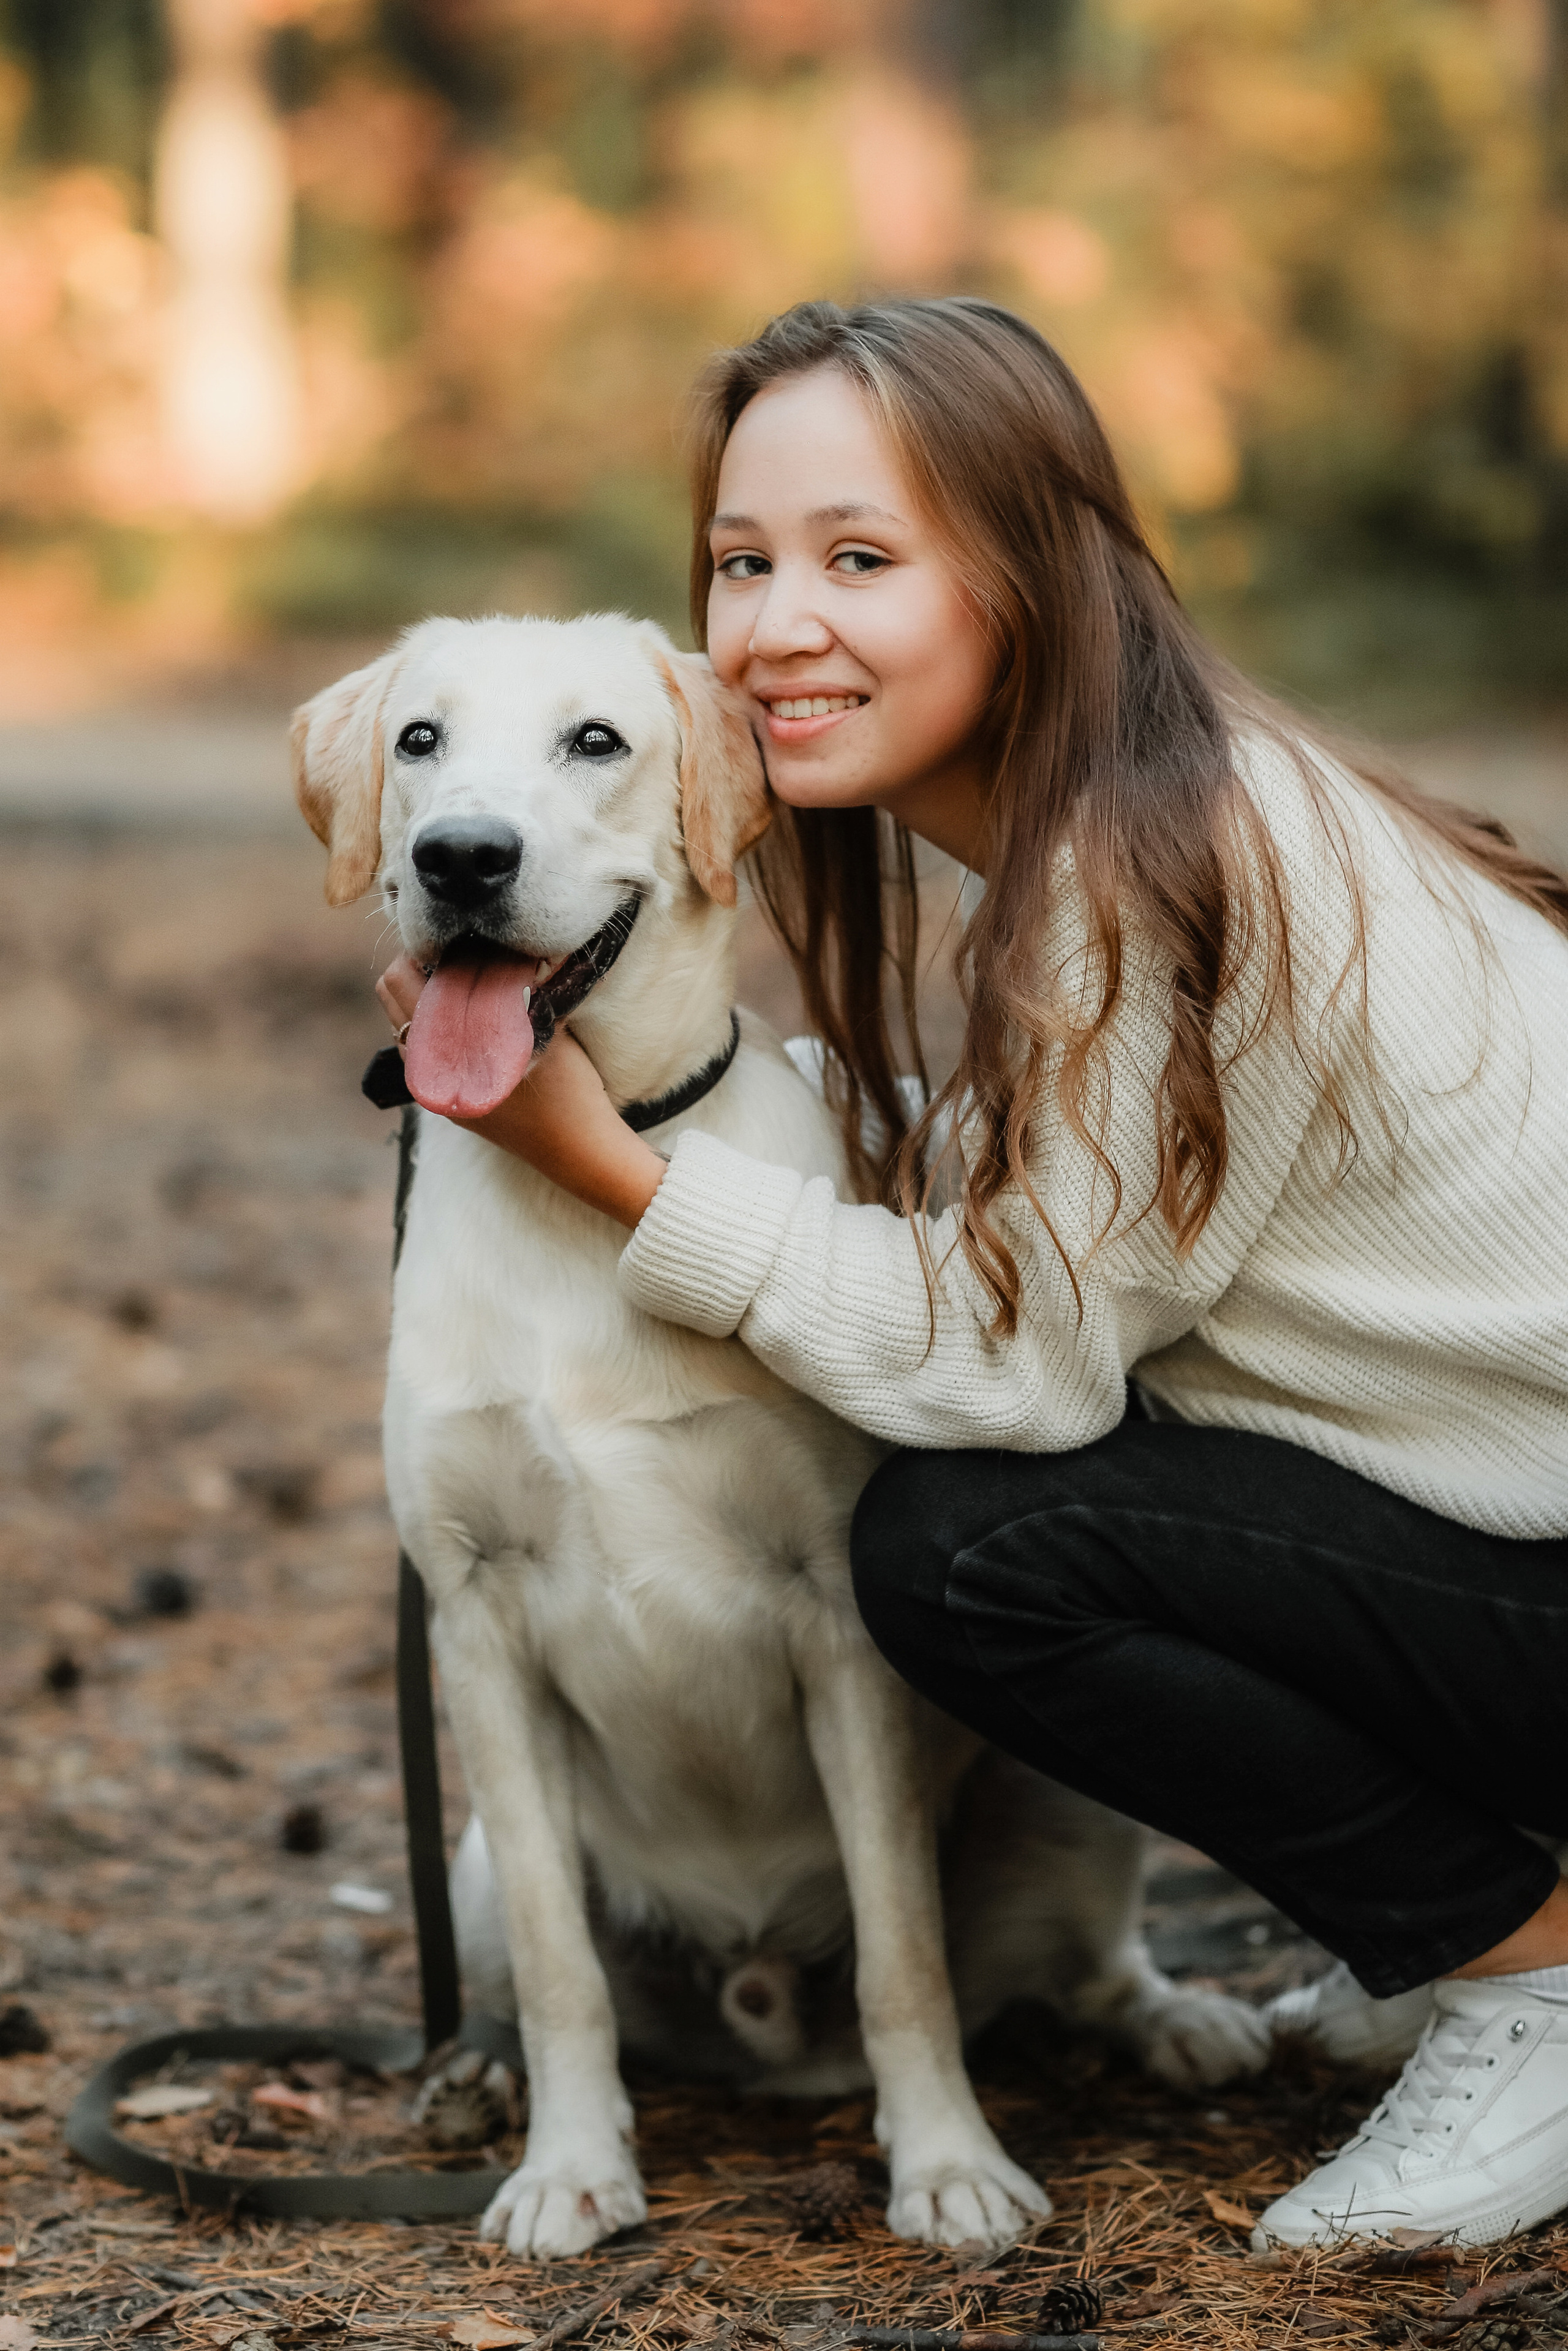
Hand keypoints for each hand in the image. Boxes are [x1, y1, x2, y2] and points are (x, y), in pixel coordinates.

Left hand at [375, 956, 665, 1229]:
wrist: (580, 1152)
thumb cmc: (568, 1091)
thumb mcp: (544, 1028)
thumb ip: (512, 990)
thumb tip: (499, 948)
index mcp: (439, 1054)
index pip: (400, 981)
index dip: (426, 950)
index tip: (460, 942)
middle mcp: (426, 1074)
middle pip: (392, 997)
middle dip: (419, 969)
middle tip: (462, 958)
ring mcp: (434, 1089)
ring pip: (405, 1022)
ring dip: (427, 997)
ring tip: (470, 988)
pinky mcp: (450, 1099)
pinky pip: (424, 1048)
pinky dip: (438, 1025)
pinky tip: (475, 1021)